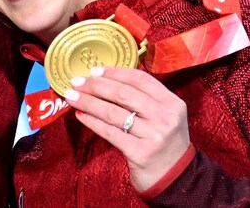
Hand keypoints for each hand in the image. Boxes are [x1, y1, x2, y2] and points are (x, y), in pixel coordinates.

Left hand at [64, 66, 191, 192]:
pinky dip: (92, 121)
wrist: (177, 179)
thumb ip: (145, 100)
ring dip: (88, 102)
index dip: (115, 72)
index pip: (140, 79)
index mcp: (172, 103)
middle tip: (76, 82)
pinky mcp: (140, 153)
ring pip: (113, 112)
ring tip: (72, 97)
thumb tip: (106, 81)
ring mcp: (154, 135)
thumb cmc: (164, 144)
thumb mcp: (164, 117)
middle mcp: (165, 117)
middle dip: (95, 86)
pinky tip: (81, 115)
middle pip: (123, 94)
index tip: (95, 70)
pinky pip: (110, 132)